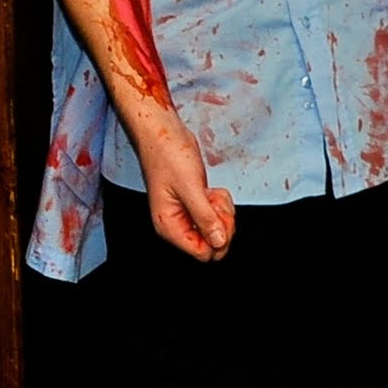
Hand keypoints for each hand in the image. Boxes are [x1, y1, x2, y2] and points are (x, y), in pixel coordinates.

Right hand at [135, 118, 235, 261]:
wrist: (164, 134)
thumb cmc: (169, 156)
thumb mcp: (190, 188)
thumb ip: (205, 217)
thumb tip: (219, 242)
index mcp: (169, 226)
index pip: (201, 252)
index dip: (217, 238)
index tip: (219, 215)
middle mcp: (177, 223)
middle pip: (211, 242)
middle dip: (222, 222)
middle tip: (216, 201)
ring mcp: (187, 213)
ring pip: (216, 227)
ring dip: (221, 210)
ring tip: (211, 192)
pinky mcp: (195, 203)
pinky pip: (215, 213)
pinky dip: (219, 202)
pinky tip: (212, 190)